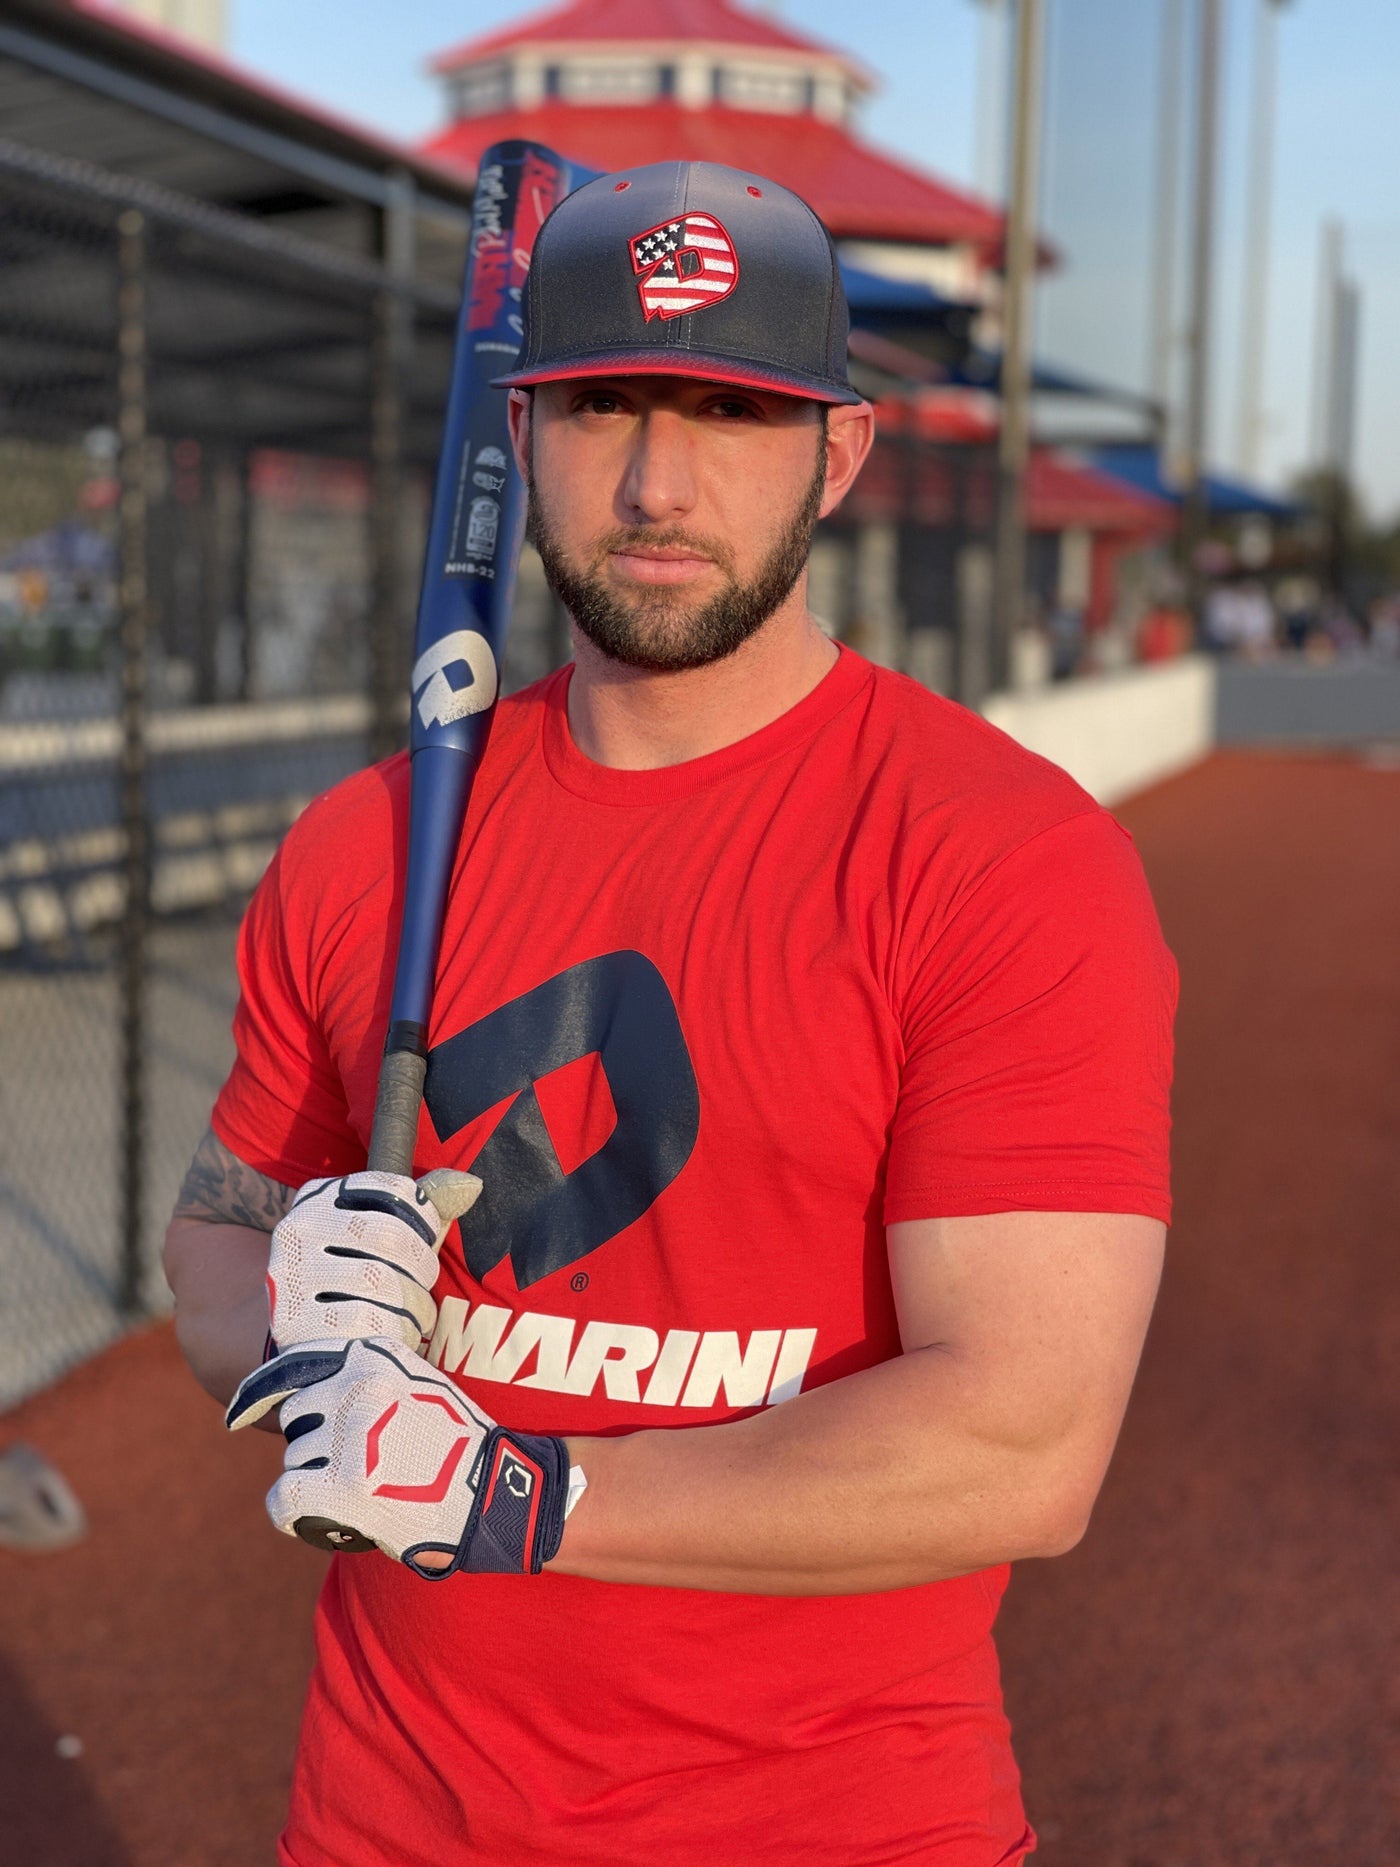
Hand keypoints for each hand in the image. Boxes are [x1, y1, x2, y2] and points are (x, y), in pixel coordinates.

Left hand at [224, 1337, 568, 1576]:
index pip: (304, 1373)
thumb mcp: (420, 1382)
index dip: (304, 1404)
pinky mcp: (345, 1489)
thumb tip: (308, 1386)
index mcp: (374, 1356)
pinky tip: (314, 1518)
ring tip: (355, 1491)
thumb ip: (371, 1375)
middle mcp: (359, 1388)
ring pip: (294, 1459)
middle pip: (296, 1416)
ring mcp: (352, 1438)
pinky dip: (290, 1513)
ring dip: (314, 1480)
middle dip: (314, 1442)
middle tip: (350, 1465)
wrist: (492, 1493)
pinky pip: (284, 1498)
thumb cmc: (456, 1443)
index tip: (299, 1422)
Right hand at [264, 1168, 481, 1354]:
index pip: (392, 1189)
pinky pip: (369, 1320)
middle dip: (422, 1265)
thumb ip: (423, 1208)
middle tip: (423, 1284)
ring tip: (415, 1316)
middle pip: (391, 1236)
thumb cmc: (360, 1284)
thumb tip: (470, 1185)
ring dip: (415, 1306)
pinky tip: (393, 1336)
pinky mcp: (297, 1322)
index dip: (424, 1216)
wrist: (314, 1352)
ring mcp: (292, 1275)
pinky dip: (395, 1332)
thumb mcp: (387, 1238)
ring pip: (382, 1282)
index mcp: (318, 1198)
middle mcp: (297, 1230)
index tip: (428, 1237)